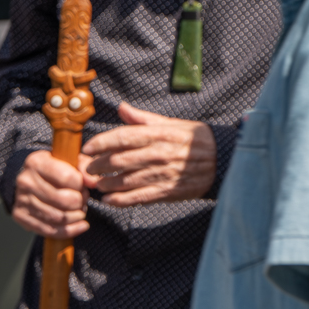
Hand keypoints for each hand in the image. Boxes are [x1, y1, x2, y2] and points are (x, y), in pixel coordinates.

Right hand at [10, 149, 92, 238]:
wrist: (30, 180)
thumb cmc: (54, 170)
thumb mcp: (69, 161)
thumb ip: (84, 167)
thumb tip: (93, 182)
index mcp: (36, 162)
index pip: (67, 178)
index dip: (81, 185)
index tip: (82, 186)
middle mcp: (26, 181)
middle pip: (64, 200)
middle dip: (80, 202)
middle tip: (82, 200)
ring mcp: (22, 200)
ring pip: (59, 217)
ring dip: (76, 217)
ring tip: (80, 211)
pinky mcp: (21, 216)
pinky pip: (50, 230)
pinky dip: (70, 230)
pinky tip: (80, 225)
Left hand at [82, 101, 215, 205]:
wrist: (221, 160)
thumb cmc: (193, 139)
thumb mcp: (170, 123)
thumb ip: (142, 118)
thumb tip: (121, 107)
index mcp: (157, 134)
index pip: (122, 137)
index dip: (101, 143)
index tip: (86, 148)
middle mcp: (157, 154)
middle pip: (118, 161)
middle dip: (97, 165)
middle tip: (86, 168)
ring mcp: (161, 174)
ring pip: (125, 181)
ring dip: (106, 184)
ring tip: (95, 184)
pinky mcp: (166, 191)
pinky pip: (138, 197)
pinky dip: (120, 201)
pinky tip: (109, 200)